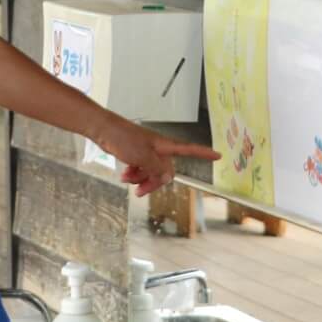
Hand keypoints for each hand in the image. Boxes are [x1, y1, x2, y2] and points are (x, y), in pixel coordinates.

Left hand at [93, 117, 219, 196]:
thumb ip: (157, 168)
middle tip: (140, 192)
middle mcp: (158, 148)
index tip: (218, 156)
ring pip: (151, 171)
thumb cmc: (123, 138)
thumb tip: (169, 177)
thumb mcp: (142, 156)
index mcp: (164, 146)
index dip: (204, 153)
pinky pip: (141, 167)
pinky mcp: (135, 152)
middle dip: (154, 182)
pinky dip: (134, 174)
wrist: (103, 129)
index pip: (190, 149)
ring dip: (141, 179)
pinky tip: (124, 175)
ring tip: (127, 180)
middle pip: (165, 170)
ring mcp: (146, 150)